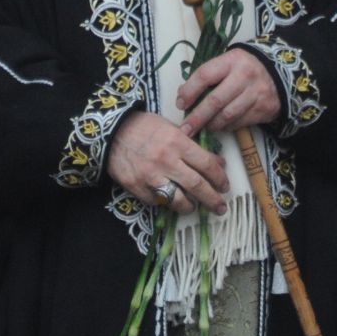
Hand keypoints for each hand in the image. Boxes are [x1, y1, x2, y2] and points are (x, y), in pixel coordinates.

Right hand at [108, 111, 229, 216]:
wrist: (111, 131)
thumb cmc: (145, 127)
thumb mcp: (172, 129)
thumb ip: (194, 147)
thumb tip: (218, 163)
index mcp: (177, 142)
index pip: (207, 165)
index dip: (220, 179)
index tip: (225, 186)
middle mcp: (166, 160)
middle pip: (197, 186)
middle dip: (212, 199)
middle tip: (221, 207)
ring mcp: (150, 176)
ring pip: (177, 200)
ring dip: (190, 207)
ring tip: (194, 207)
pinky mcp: (136, 187)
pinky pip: (156, 202)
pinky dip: (165, 203)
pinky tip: (169, 200)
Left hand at [176, 50, 279, 137]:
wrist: (281, 72)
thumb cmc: (244, 67)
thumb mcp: (227, 62)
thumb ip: (207, 75)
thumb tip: (182, 94)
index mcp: (232, 60)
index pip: (205, 75)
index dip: (189, 91)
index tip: (180, 103)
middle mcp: (245, 76)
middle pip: (216, 100)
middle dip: (197, 117)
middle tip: (185, 129)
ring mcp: (256, 94)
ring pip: (227, 115)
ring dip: (211, 125)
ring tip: (201, 128)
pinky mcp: (263, 109)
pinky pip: (239, 123)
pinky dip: (226, 127)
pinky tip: (219, 126)